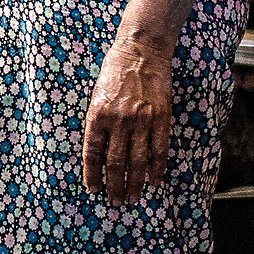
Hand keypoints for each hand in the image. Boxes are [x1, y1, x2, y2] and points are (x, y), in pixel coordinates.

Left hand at [82, 35, 172, 204]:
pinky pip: (159, 149)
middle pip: (116, 162)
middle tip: (115, 203)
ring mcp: (142, 120)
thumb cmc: (114, 71)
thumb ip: (98, 122)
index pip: (93, 154)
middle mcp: (118, 120)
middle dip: (115, 186)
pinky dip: (157, 168)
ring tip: (132, 198)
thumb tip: (98, 152)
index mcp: (97, 115)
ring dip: (135, 183)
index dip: (93, 175)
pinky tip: (155, 181)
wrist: (141, 50)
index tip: (94, 190)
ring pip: (138, 161)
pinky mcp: (161, 117)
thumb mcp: (96, 96)